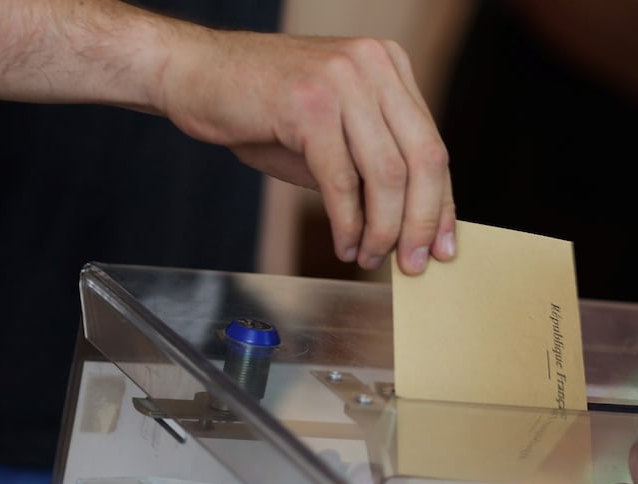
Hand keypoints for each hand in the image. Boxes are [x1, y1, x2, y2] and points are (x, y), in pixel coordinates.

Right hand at [157, 29, 455, 274]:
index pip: (432, 145)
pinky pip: (342, 180)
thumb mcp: (333, 132)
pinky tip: (344, 245)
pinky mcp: (308, 104)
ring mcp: (342, 79)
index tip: (445, 246)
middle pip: (424, 159)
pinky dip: (347, 223)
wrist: (191, 73)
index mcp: (388, 65)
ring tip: (370, 257)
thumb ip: (373, 165)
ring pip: (387, 174)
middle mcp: (373, 64)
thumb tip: (412, 225)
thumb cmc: (261, 107)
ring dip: (383, 229)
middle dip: (422, 222)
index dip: (442, 203)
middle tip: (414, 264)